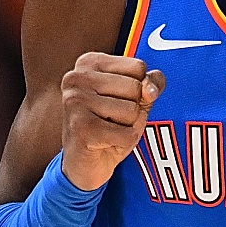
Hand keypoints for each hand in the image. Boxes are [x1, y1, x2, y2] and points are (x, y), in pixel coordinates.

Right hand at [60, 53, 165, 190]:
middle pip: (136, 87)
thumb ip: (150, 85)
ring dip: (128, 127)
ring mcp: (75, 101)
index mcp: (89, 62)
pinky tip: (105, 143)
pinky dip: (124, 143)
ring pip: (132, 110)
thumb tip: (150, 88)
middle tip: (112, 120)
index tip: (116, 101)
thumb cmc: (110, 126)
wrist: (85, 164)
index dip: (138, 90)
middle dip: (133, 110)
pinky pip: (127, 134)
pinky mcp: (81, 127)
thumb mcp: (136, 100)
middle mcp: (76, 77)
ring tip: (108, 130)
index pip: (138, 67)